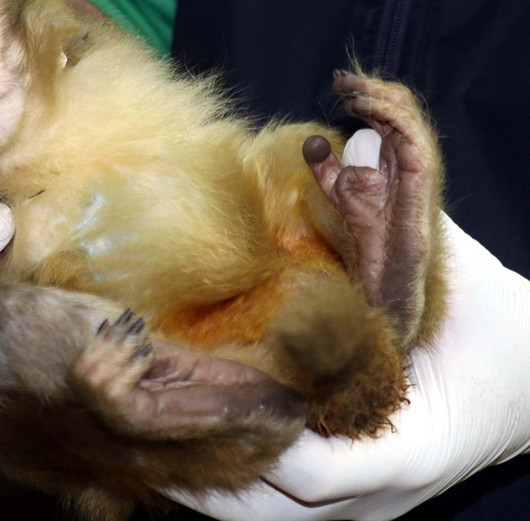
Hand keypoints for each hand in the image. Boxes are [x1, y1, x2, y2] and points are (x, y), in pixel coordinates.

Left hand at [170, 132, 529, 520]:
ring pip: (261, 516)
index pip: (322, 466)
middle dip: (202, 462)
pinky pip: (270, 508)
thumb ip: (403, 219)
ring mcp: (360, 506)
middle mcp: (379, 492)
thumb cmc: (497, 333)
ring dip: (201, 478)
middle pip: (271, 507)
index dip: (259, 432)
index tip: (203, 389)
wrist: (528, 388)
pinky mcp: (347, 501)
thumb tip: (352, 144)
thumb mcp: (459, 276)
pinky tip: (179, 443)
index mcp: (413, 444)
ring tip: (138, 434)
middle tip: (136, 414)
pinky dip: (225, 480)